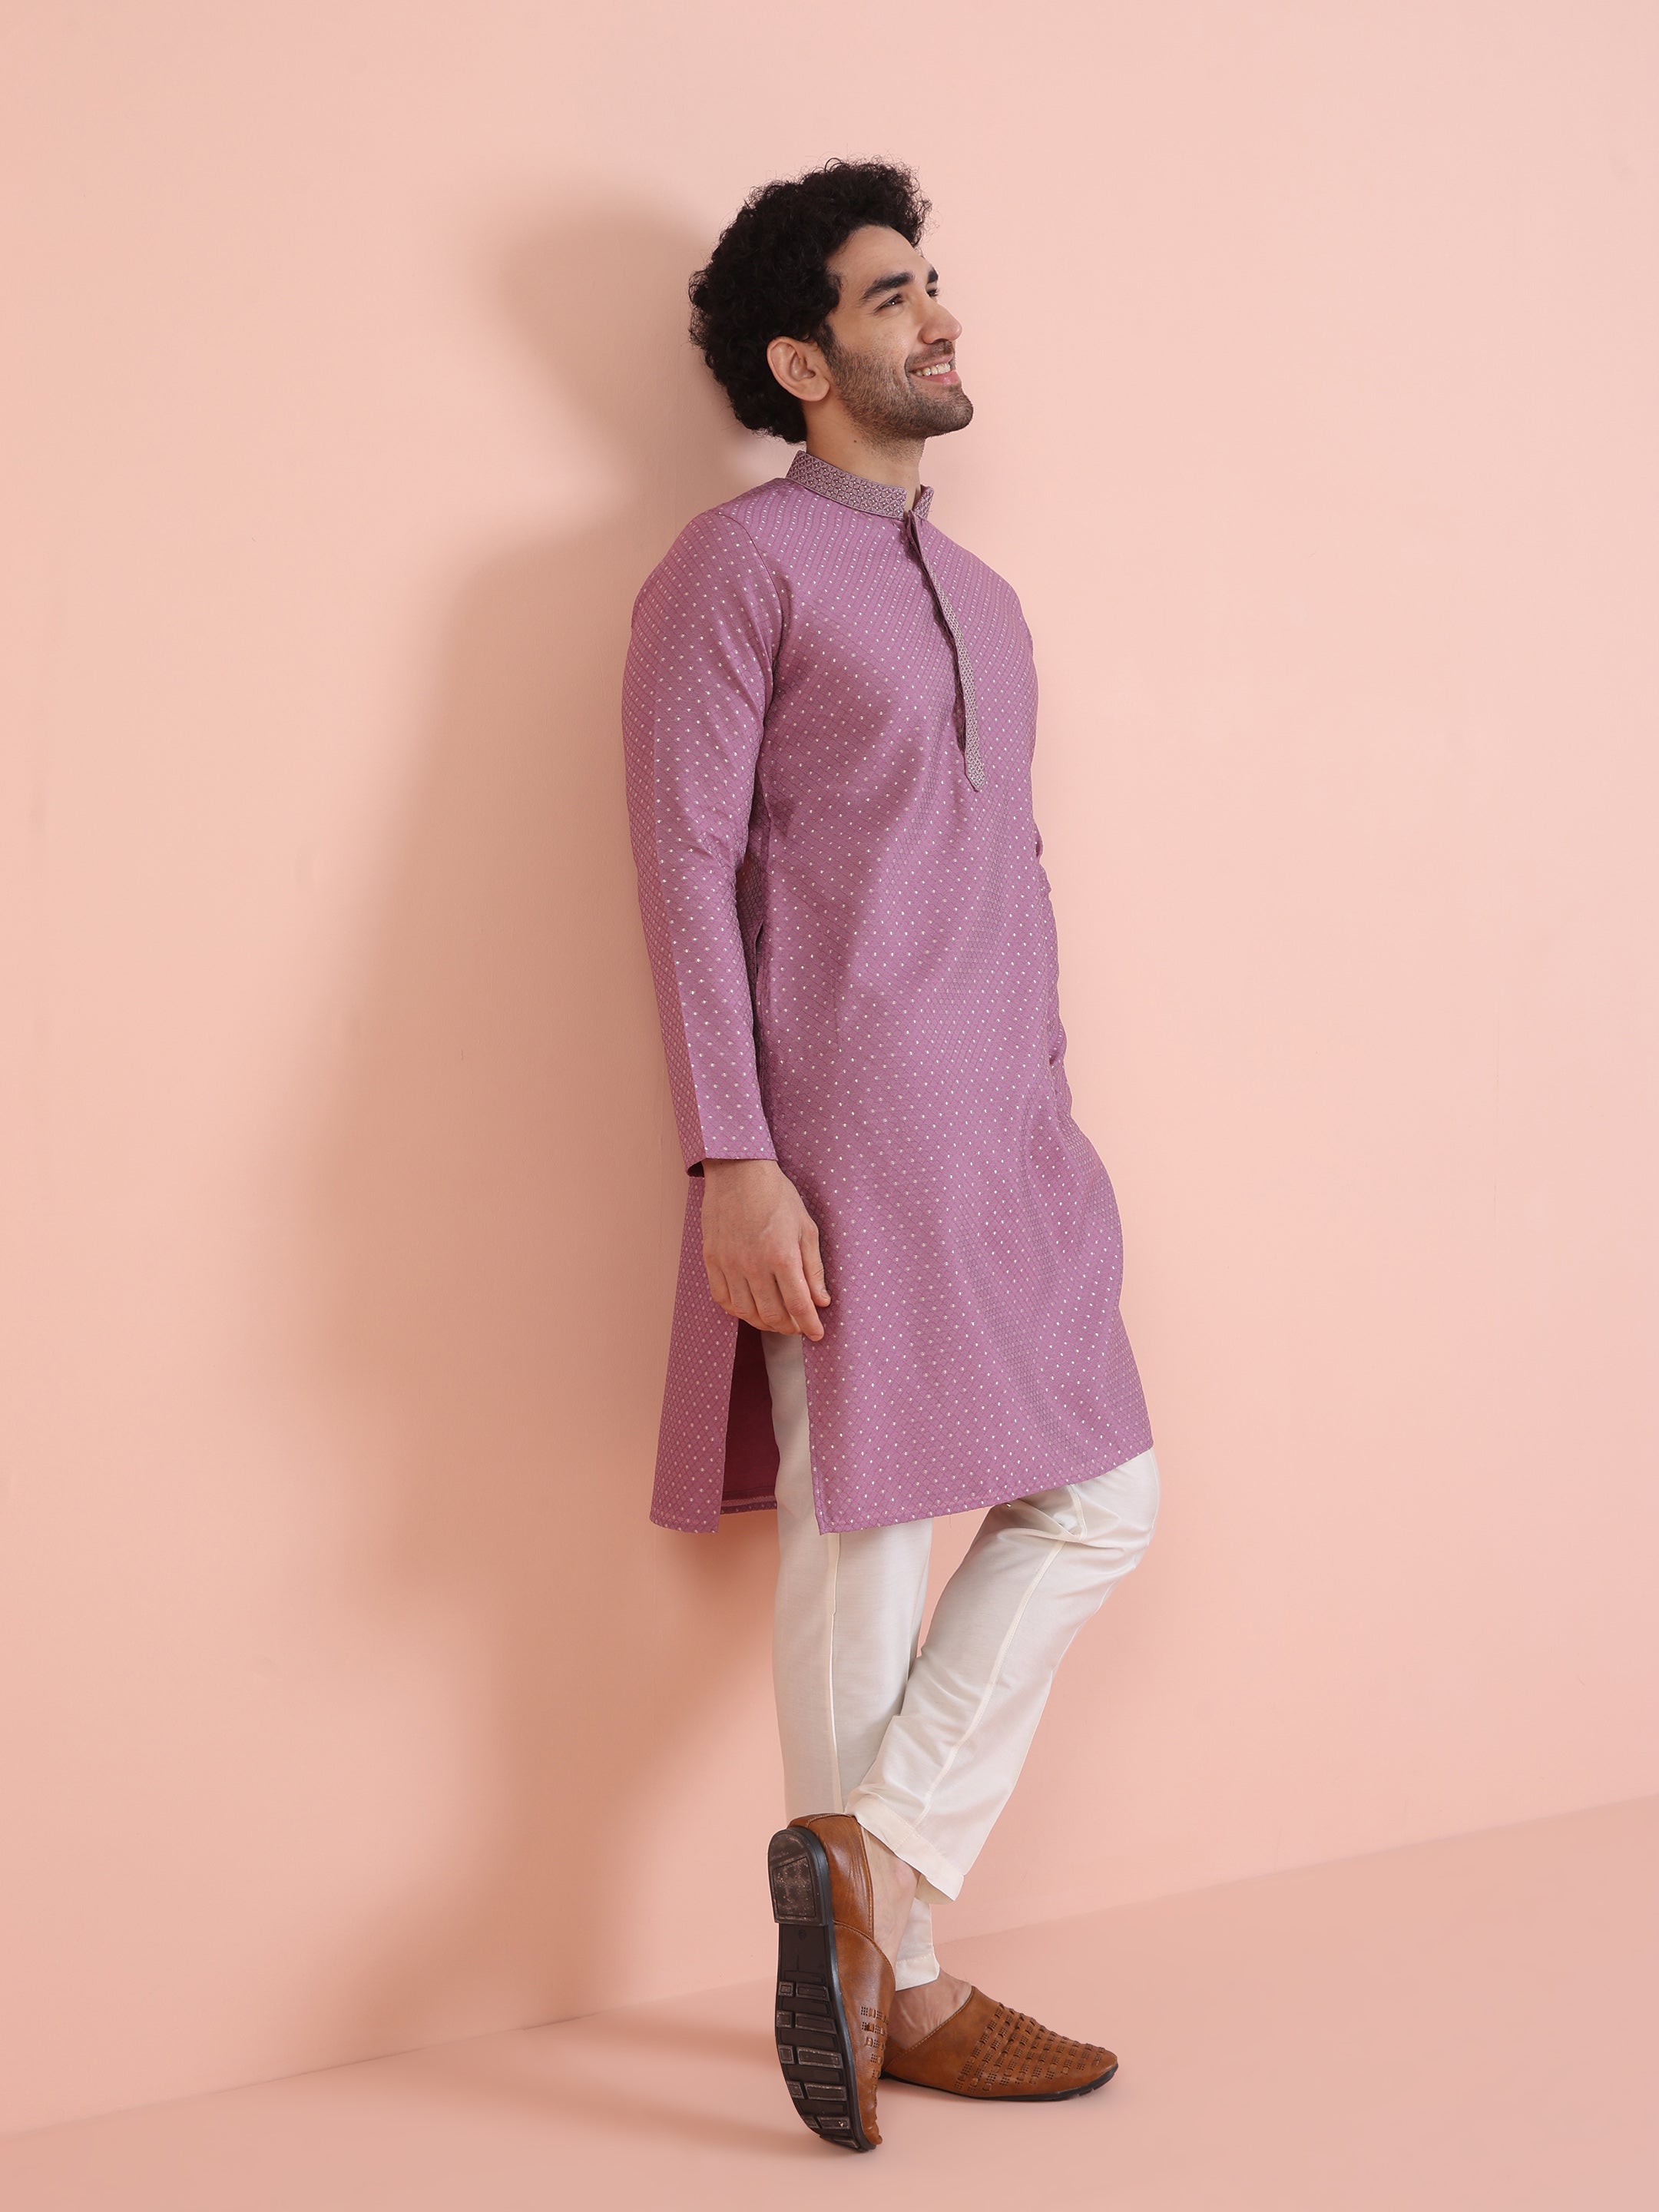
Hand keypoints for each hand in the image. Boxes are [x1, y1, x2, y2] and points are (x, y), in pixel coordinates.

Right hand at [700, 1159, 829, 1337]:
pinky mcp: (712, 1260)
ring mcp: (729, 1264)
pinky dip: (737, 1311)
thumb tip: (821, 1300)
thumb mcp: (805, 1227)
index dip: (810, 1325)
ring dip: (764, 1323)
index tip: (817, 1334)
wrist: (738, 1172)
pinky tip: (749, 1308)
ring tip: (776, 1320)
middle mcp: (753, 1265)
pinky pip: (722, 1299)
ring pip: (746, 1312)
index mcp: (782, 1255)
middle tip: (798, 1326)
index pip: (799, 1305)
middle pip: (772, 1314)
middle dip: (789, 1327)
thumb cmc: (777, 1196)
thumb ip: (813, 1267)